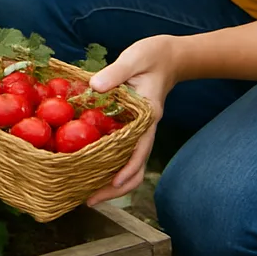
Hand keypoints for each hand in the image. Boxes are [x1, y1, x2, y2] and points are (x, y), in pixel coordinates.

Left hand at [83, 35, 177, 206]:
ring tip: (86, 193)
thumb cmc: (153, 55)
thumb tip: (94, 87)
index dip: (128, 168)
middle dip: (115, 188)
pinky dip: (108, 164)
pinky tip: (90, 167)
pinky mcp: (132, 127)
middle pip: (135, 168)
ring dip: (111, 181)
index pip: (140, 149)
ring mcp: (139, 131)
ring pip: (129, 165)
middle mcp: (145, 129)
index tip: (113, 183)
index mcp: (148, 115)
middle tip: (89, 200)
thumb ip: (116, 72)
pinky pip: (122, 152)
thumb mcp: (134, 58)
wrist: (169, 56)